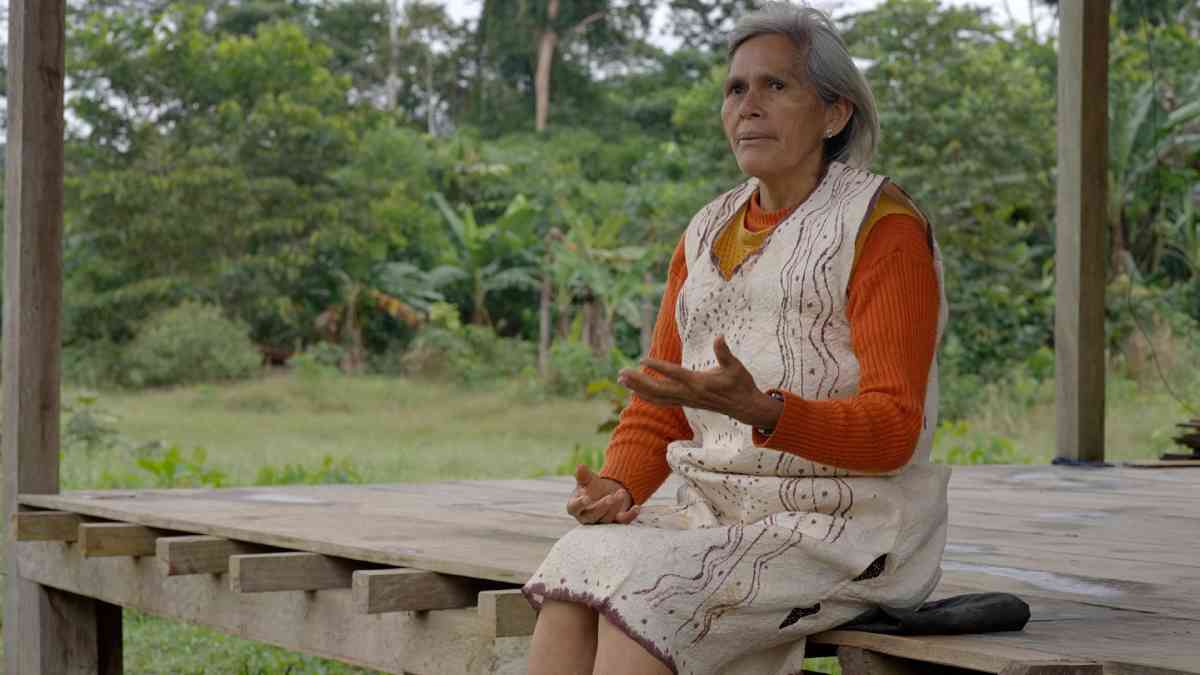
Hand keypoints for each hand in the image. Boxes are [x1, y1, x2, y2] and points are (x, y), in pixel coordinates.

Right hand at [566, 465, 639, 524]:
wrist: (607, 492)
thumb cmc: (592, 488)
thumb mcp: (588, 480)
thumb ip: (583, 475)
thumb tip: (580, 466)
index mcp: (575, 506)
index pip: (574, 508)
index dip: (579, 504)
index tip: (587, 498)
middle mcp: (587, 517)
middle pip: (593, 515)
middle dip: (603, 506)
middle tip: (611, 496)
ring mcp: (602, 522)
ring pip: (608, 519)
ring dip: (616, 506)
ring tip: (622, 491)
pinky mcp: (615, 522)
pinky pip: (623, 522)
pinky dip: (631, 515)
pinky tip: (637, 507)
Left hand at [617, 335, 781, 429]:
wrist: (745, 408)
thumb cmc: (741, 384)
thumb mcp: (736, 367)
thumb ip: (725, 353)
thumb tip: (719, 337)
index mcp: (699, 383)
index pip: (675, 374)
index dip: (658, 367)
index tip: (642, 359)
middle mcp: (689, 394)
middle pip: (658, 389)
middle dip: (638, 381)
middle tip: (621, 372)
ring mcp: (686, 400)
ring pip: (657, 396)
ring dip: (638, 388)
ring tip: (622, 379)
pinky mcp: (686, 403)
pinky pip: (662, 401)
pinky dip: (647, 396)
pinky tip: (636, 391)